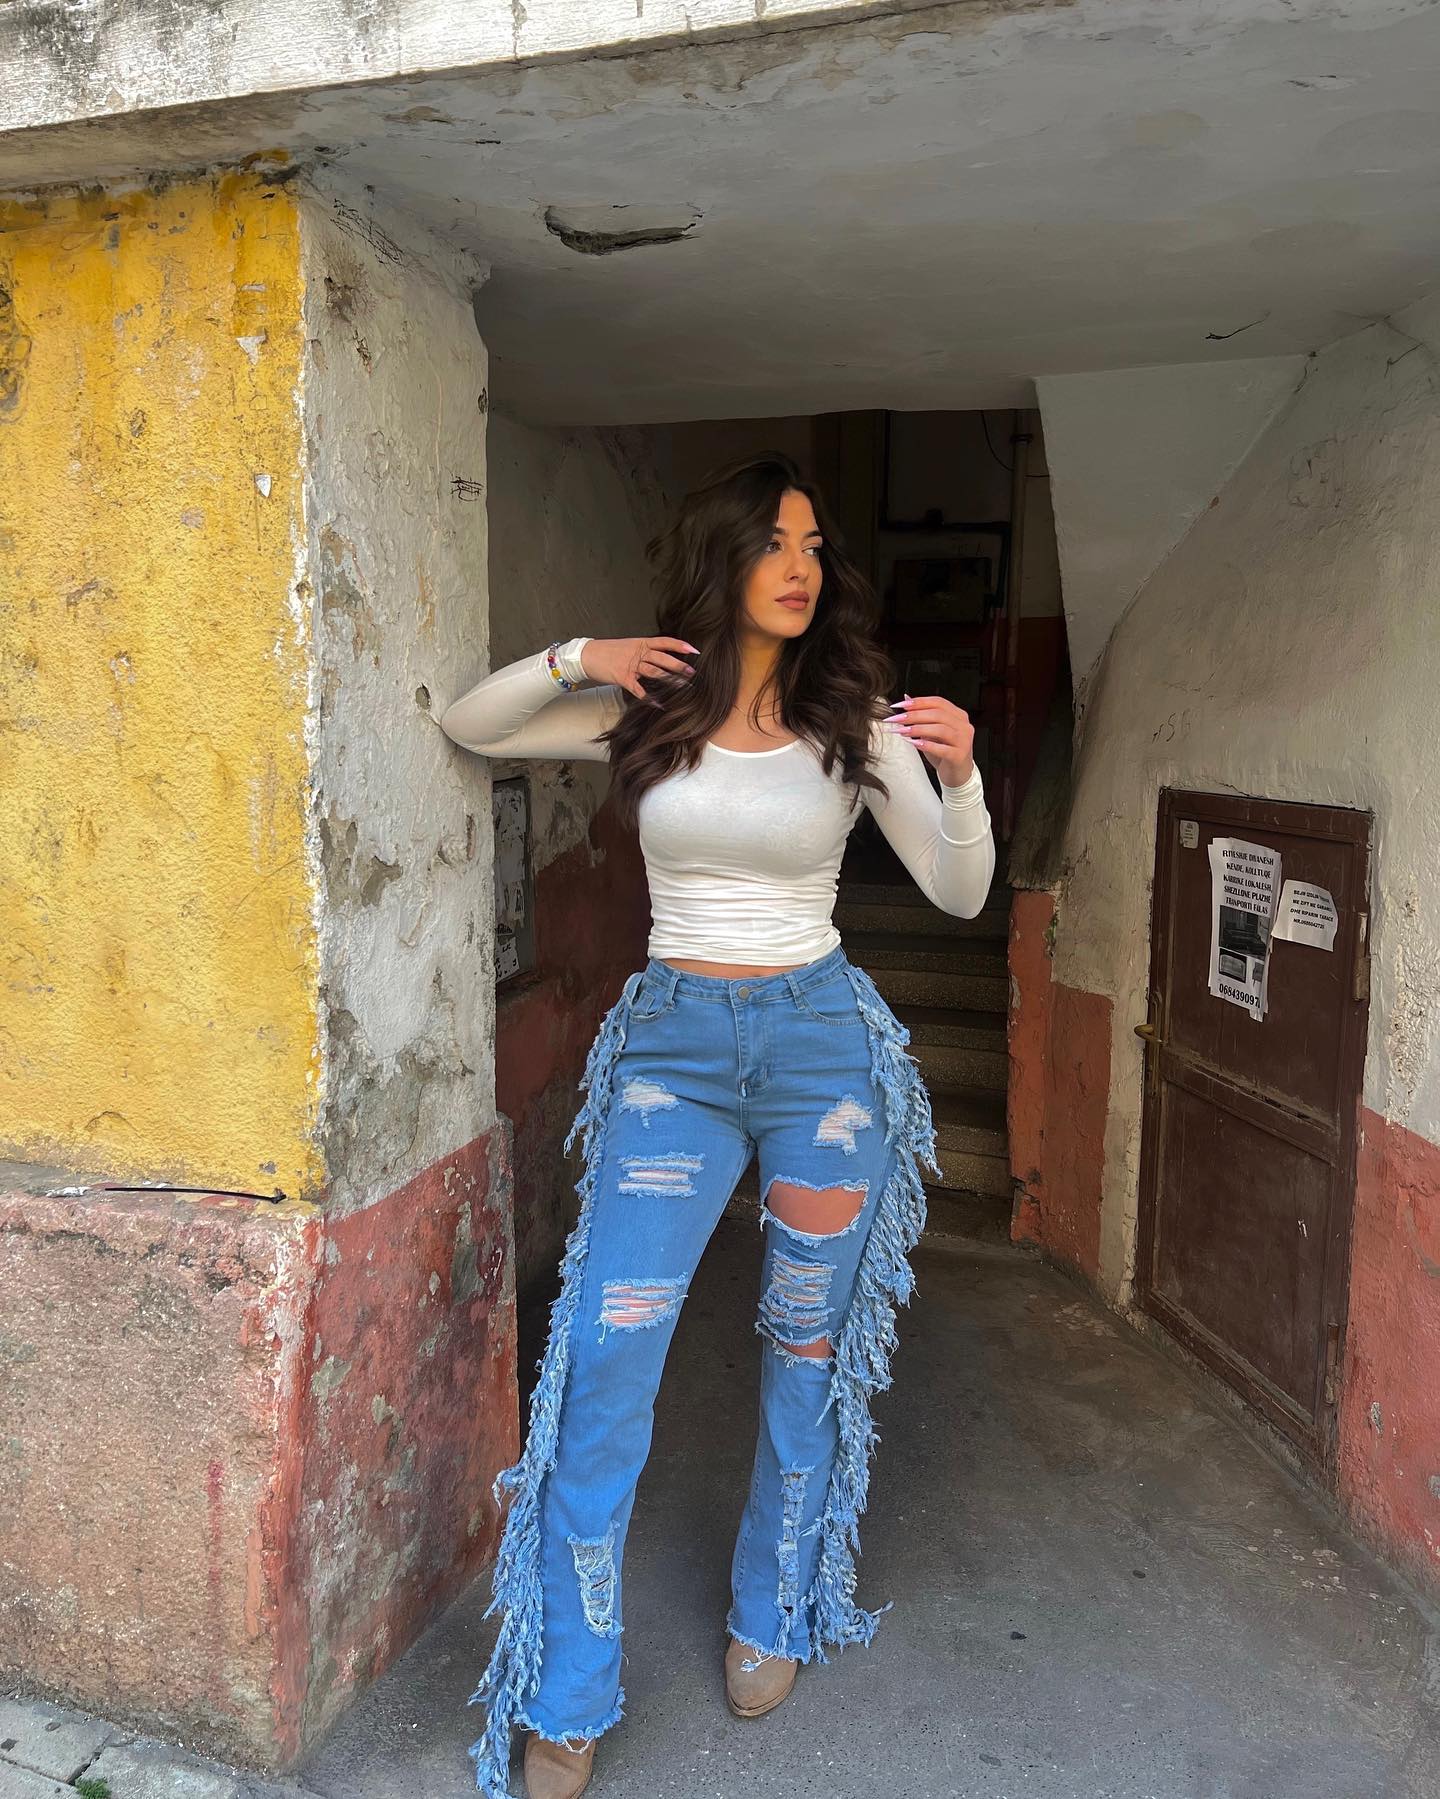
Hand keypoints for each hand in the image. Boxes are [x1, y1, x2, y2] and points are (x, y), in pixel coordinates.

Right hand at [580, 635, 697, 698]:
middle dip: (679, 666)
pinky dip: (649, 698)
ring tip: (683, 686)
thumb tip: (661, 656)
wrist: (587, 655)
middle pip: (662, 658)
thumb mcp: (629, 645)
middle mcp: (638, 653)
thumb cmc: (608, 651)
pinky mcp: (623, 678)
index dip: (679, 645)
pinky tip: (659, 704)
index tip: (694, 650)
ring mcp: (631, 665)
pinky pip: (639, 689)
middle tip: (693, 673)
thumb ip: (645, 650)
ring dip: (670, 680)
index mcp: (641, 642)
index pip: (664, 641)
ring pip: (654, 672)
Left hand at [886, 693, 975, 787]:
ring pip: (940, 730)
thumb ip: (922, 716)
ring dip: (918, 729)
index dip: (918, 702)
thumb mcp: (932, 732)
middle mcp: (964, 726)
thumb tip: (907, 699)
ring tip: (902, 731)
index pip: (938, 702)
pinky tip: (914, 744)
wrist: (957, 775)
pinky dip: (926, 745)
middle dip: (914, 715)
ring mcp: (964, 741)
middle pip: (938, 714)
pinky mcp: (960, 756)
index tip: (900, 705)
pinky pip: (942, 749)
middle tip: (896, 719)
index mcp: (958, 716)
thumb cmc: (944, 753)